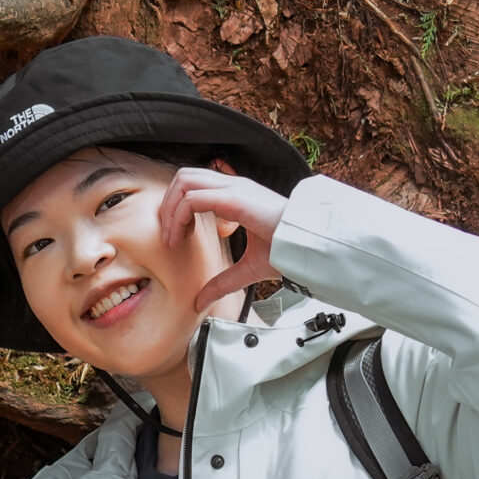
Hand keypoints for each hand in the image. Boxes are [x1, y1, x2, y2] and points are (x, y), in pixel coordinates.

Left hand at [158, 167, 289, 310]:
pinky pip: (193, 198)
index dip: (178, 208)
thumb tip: (201, 301)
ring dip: (170, 209)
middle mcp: (234, 186)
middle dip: (168, 204)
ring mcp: (234, 189)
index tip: (176, 237)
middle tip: (169, 235)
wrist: (309, 248)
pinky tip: (180, 237)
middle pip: (184, 177)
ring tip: (171, 237)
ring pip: (184, 182)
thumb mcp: (247, 270)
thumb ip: (222, 282)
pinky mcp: (235, 199)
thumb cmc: (288, 252)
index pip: (196, 185)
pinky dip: (178, 217)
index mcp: (237, 195)